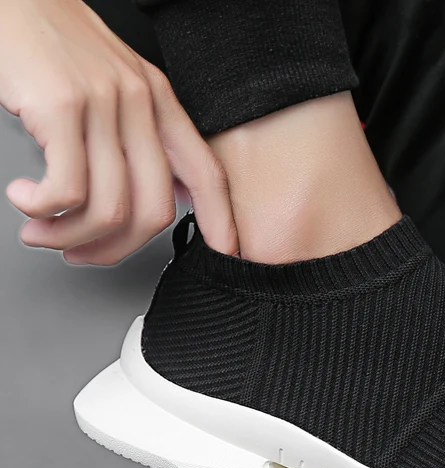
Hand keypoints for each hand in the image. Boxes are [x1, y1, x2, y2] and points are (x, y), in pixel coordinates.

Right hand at [0, 0, 238, 262]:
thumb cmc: (52, 44)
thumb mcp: (114, 84)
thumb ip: (138, 134)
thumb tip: (151, 190)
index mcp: (159, 101)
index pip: (207, 172)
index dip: (221, 220)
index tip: (225, 251)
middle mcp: (140, 102)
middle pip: (153, 210)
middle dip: (115, 249)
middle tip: (79, 253)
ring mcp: (103, 103)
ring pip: (107, 209)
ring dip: (68, 235)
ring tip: (40, 231)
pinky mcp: (61, 105)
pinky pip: (67, 191)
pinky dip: (43, 210)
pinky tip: (26, 199)